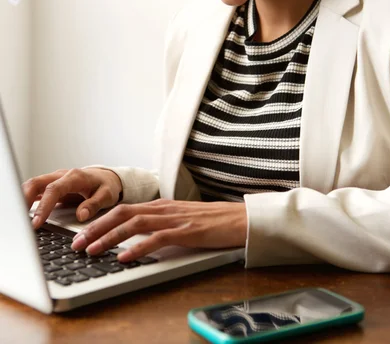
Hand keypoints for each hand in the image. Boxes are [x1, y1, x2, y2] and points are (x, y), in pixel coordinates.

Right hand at [22, 168, 122, 228]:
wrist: (106, 178)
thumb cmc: (106, 185)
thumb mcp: (107, 195)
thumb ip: (94, 204)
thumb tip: (81, 215)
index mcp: (75, 177)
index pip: (54, 189)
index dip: (44, 206)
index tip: (37, 222)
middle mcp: (61, 176)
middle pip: (36, 183)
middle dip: (25, 200)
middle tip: (21, 221)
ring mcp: (55, 180)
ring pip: (32, 185)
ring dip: (23, 200)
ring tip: (20, 219)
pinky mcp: (51, 186)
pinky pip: (35, 191)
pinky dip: (27, 200)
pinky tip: (23, 213)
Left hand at [71, 198, 246, 261]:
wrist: (239, 218)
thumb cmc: (211, 221)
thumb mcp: (180, 219)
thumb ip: (159, 224)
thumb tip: (135, 237)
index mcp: (160, 205)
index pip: (122, 209)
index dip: (99, 220)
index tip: (81, 233)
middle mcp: (163, 208)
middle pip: (122, 213)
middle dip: (96, 228)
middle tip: (77, 244)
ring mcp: (174, 218)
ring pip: (134, 224)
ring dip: (110, 237)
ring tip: (92, 250)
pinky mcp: (186, 231)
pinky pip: (157, 238)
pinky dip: (138, 247)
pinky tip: (125, 257)